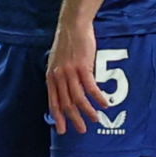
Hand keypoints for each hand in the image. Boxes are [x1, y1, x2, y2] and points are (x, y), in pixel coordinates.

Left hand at [46, 16, 107, 134]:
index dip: (58, 117)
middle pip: (66, 103)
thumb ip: (59, 77)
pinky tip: (104, 104)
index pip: (53, 101)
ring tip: (96, 119)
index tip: (62, 130)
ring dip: (88, 111)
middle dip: (74, 119)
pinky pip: (91, 87)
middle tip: (82, 130)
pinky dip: (98, 98)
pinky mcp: (82, 67)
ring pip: (78, 98)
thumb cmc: (66, 44)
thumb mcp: (57, 62)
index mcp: (51, 76)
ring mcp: (69, 72)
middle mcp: (58, 76)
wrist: (72, 26)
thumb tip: (65, 92)